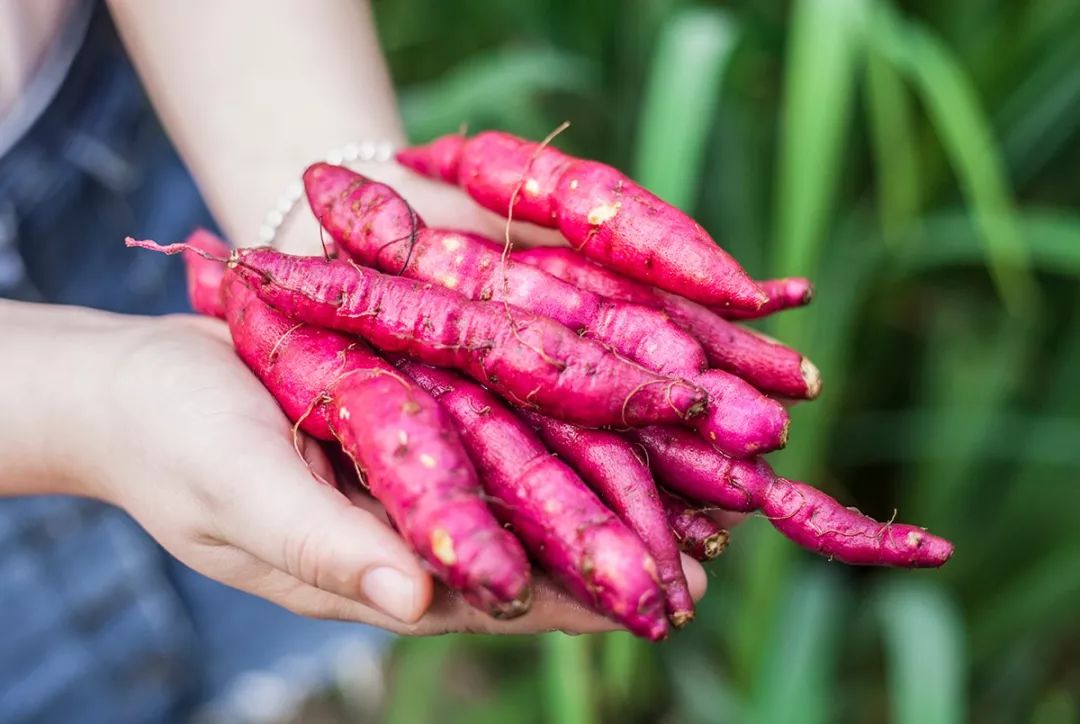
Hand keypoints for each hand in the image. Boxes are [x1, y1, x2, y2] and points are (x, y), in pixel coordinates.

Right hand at [66, 312, 706, 633]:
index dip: (587, 597)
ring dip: (622, 466)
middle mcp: (424, 513)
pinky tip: (630, 383)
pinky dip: (569, 396)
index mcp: (388, 563)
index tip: (668, 595)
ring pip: (543, 466)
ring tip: (710, 465)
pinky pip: (509, 399)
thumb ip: (322, 549)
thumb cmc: (175, 447)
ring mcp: (431, 449)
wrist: (145, 377)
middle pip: (544, 534)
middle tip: (727, 531)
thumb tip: (418, 604)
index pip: (509, 595)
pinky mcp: (425, 389)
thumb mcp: (240, 495)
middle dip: (632, 535)